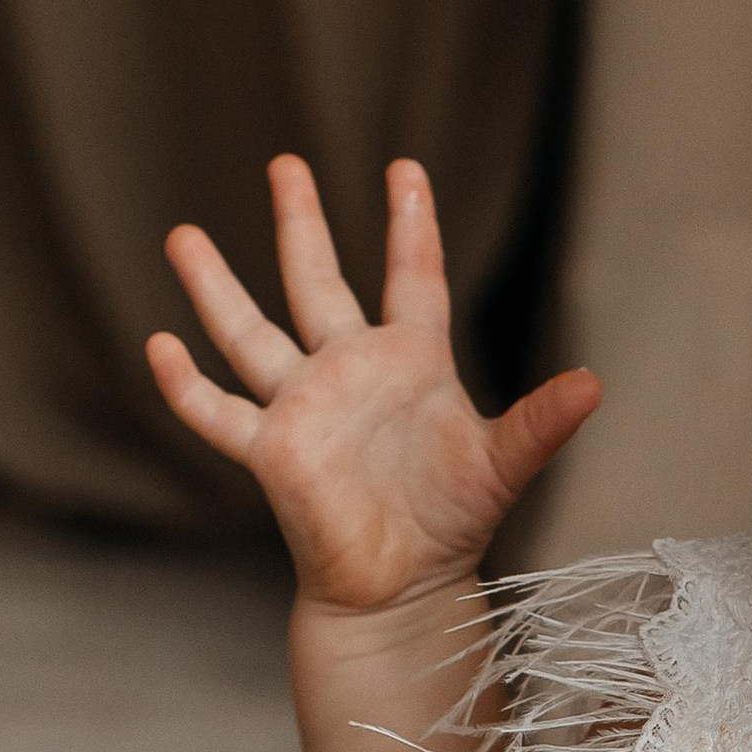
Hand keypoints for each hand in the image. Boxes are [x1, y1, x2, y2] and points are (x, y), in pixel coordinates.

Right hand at [147, 156, 600, 612]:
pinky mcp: (272, 451)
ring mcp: (304, 406)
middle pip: (317, 281)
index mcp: (409, 361)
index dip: (410, 225)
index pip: (412, 277)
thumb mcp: (502, 466)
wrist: (404, 588)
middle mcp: (349, 371)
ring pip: (250, 333)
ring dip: (216, 286)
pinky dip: (187, 386)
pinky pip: (219, 412)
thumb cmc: (451, 522)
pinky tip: (158, 345)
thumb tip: (593, 386)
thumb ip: (540, 423)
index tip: (404, 168)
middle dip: (300, 224)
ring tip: (181, 234)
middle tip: (285, 163)